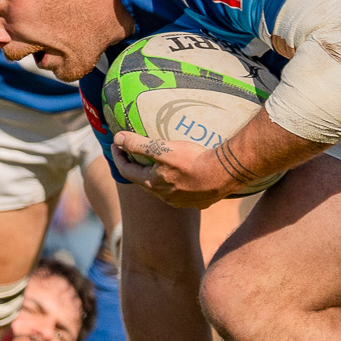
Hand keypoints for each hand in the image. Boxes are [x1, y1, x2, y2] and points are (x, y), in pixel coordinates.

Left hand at [112, 132, 234, 209]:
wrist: (224, 174)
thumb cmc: (192, 160)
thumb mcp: (163, 148)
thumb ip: (139, 144)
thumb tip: (117, 138)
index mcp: (152, 184)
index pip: (126, 171)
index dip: (118, 157)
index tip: (116, 145)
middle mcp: (164, 197)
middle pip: (142, 182)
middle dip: (135, 167)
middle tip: (133, 154)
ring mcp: (181, 202)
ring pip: (162, 190)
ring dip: (156, 178)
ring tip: (159, 165)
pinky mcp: (197, 203)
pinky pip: (181, 194)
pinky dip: (176, 185)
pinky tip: (184, 178)